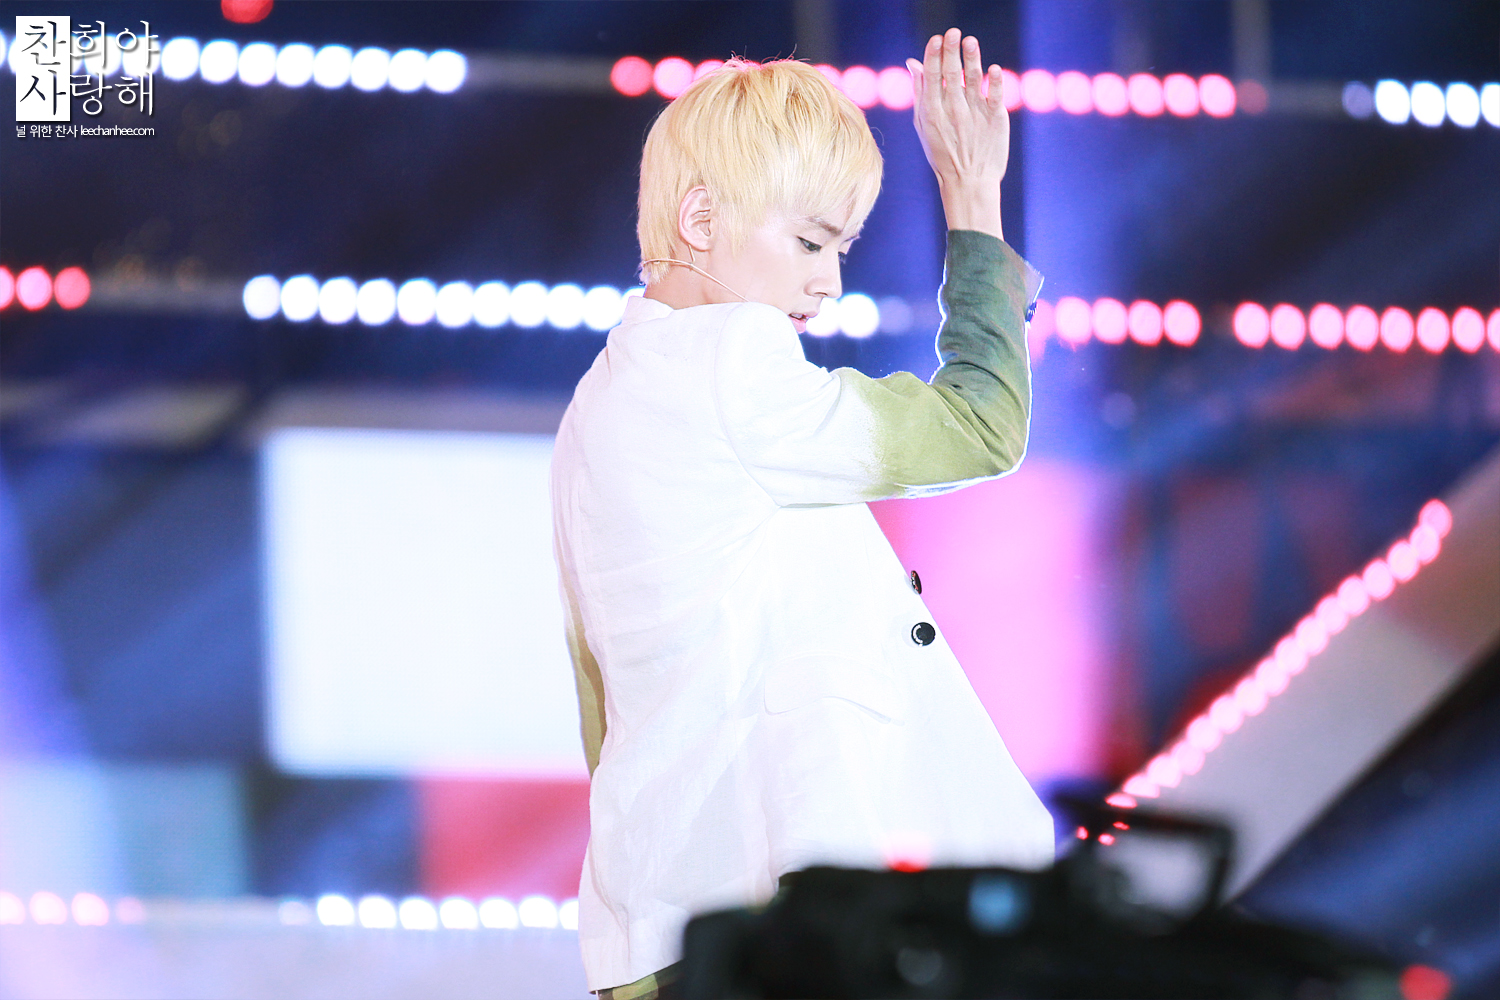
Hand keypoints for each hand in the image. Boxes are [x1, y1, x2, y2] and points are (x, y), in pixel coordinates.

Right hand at [906, 29, 1007, 238]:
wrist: (968, 182)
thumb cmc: (943, 153)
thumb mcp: (924, 124)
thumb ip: (920, 92)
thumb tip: (912, 62)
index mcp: (933, 112)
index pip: (932, 77)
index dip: (933, 56)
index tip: (936, 39)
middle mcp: (954, 110)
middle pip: (951, 74)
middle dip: (950, 52)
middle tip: (952, 32)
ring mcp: (975, 114)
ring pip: (973, 79)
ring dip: (972, 59)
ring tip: (969, 41)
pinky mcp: (995, 118)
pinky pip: (996, 94)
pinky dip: (995, 81)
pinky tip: (993, 69)